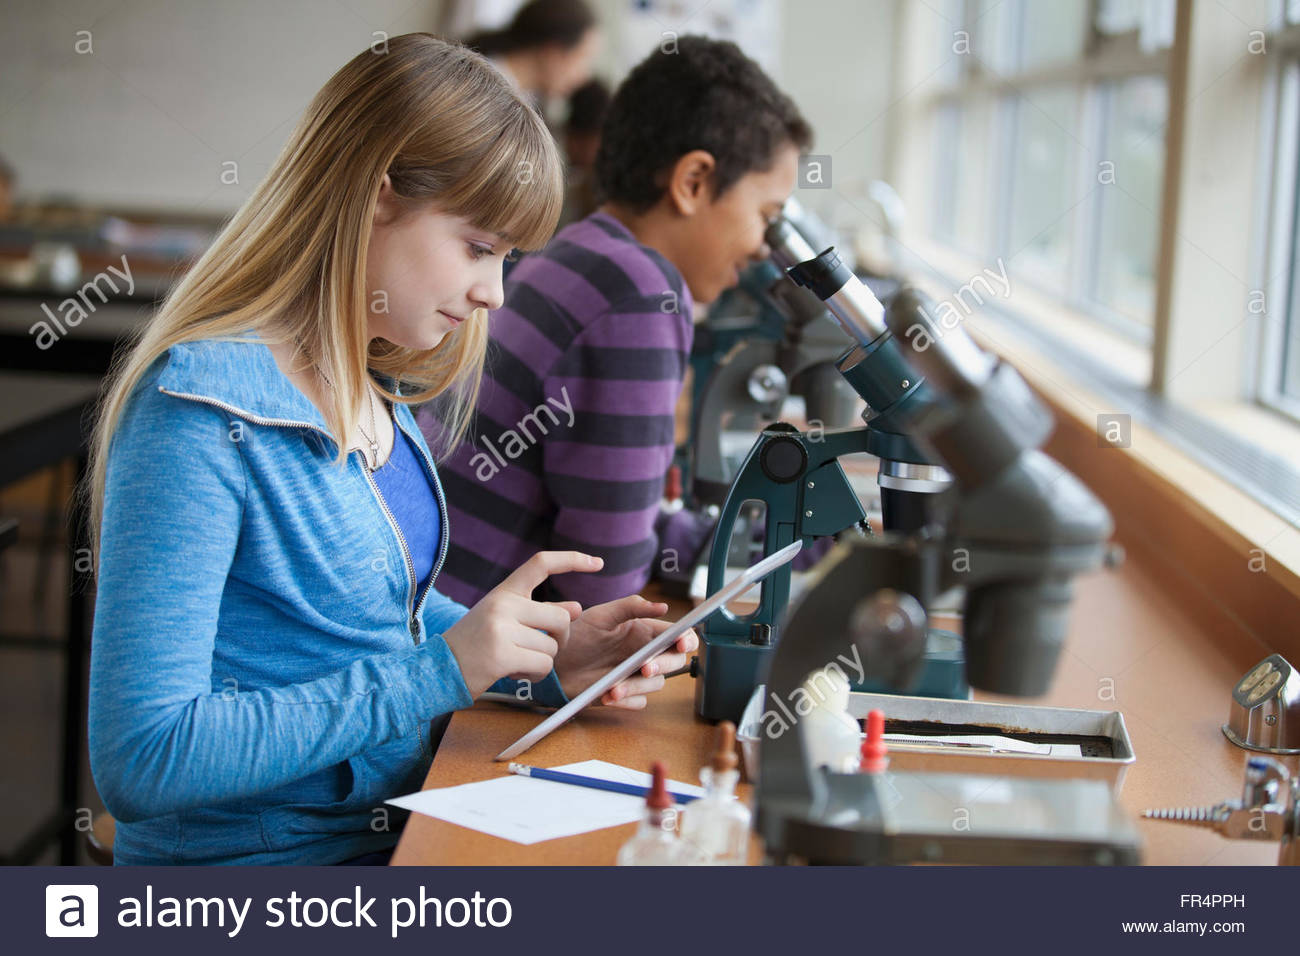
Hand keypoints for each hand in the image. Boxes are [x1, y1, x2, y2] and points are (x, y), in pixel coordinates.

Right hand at [444, 551, 602, 697]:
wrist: (434, 670)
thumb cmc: (473, 646)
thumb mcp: (503, 620)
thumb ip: (537, 613)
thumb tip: (577, 608)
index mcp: (504, 592)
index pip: (541, 563)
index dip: (572, 560)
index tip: (598, 563)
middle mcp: (503, 604)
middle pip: (560, 619)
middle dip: (560, 640)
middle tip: (541, 649)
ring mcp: (501, 629)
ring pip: (552, 647)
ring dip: (541, 661)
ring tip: (515, 662)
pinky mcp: (502, 655)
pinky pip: (542, 666)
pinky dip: (534, 674)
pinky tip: (513, 672)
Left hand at [554, 595, 698, 709]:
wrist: (552, 662)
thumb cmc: (576, 634)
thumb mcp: (600, 615)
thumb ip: (631, 607)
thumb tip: (662, 606)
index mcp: (644, 631)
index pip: (678, 635)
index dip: (686, 640)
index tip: (681, 644)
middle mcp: (644, 653)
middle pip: (673, 662)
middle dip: (663, 665)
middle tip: (645, 668)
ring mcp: (635, 675)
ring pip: (656, 684)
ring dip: (637, 686)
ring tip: (613, 688)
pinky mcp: (624, 695)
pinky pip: (638, 702)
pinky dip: (626, 700)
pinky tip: (607, 696)